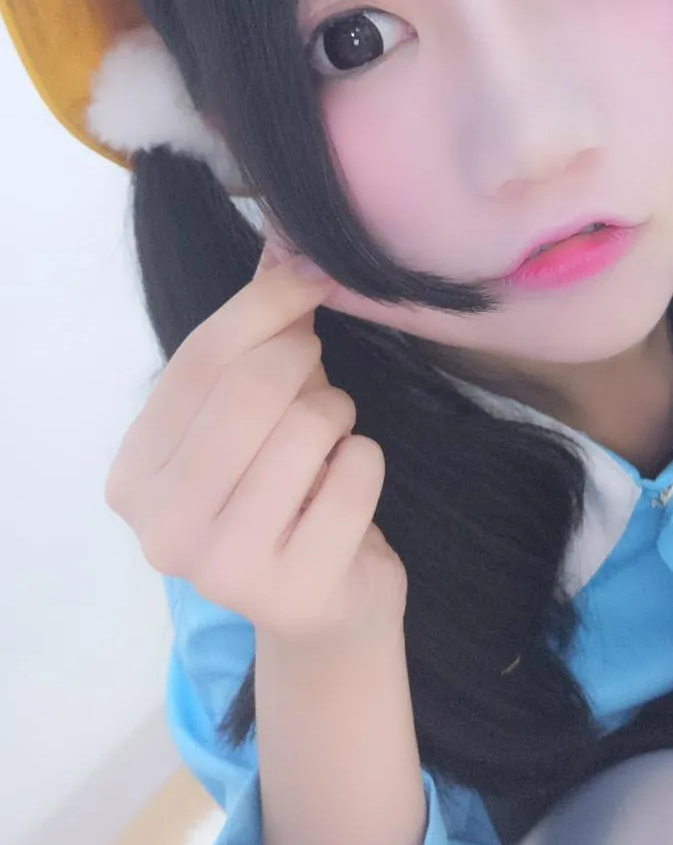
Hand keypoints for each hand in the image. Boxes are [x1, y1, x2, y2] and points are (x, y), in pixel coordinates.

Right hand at [105, 237, 406, 648]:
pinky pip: (358, 471)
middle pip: (252, 387)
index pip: (200, 358)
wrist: (326, 606)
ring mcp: (222, 569)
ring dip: (339, 418)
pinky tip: (346, 495)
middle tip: (320, 384)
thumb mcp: (258, 413)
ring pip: (310, 425)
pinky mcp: (294, 590)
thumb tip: (288, 237)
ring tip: (328, 450)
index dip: (266, 304)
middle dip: (304, 365)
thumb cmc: (287, 495)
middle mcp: (160, 526)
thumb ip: (261, 331)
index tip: (313, 278)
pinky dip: (367, 463)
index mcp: (134, 474)